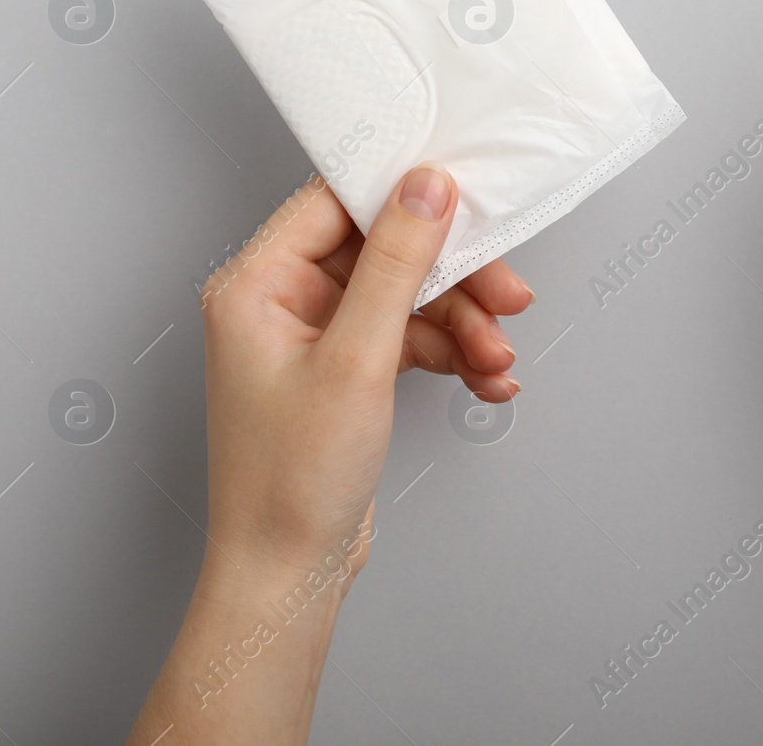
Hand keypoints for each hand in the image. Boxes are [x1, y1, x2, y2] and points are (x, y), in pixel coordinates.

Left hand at [128, 164, 531, 745]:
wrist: (288, 574)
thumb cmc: (291, 482)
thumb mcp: (357, 360)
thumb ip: (396, 265)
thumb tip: (426, 189)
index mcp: (255, 284)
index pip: (335, 201)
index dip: (403, 196)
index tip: (463, 199)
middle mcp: (279, 301)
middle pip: (383, 251)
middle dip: (451, 278)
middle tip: (506, 295)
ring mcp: (313, 337)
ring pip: (405, 298)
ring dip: (461, 324)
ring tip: (497, 359)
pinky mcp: (343, 370)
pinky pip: (408, 337)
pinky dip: (450, 354)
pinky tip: (485, 380)